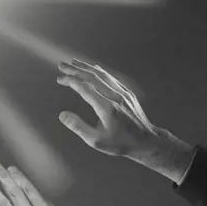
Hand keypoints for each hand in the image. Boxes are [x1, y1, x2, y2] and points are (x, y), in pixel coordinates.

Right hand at [58, 59, 193, 181]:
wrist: (147, 141)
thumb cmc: (120, 143)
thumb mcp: (96, 141)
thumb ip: (78, 127)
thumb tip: (62, 115)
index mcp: (106, 107)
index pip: (85, 88)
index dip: (71, 81)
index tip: (59, 78)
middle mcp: (114, 96)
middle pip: (92, 77)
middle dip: (75, 69)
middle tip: (62, 65)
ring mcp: (123, 93)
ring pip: (102, 75)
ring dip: (86, 67)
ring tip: (74, 62)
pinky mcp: (127, 93)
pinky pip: (111, 78)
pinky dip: (99, 71)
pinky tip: (93, 68)